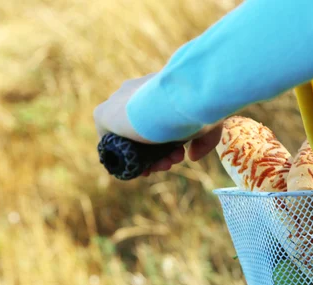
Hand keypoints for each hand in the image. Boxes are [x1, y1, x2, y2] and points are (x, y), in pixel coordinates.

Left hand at [93, 73, 222, 175]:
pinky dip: (125, 159)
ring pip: (130, 140)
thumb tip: (192, 157)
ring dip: (147, 158)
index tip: (180, 153)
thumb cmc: (197, 106)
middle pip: (143, 132)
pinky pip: (111, 144)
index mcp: (157, 87)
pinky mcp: (104, 114)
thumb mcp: (209, 125)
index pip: (156, 119)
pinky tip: (141, 169)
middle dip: (160, 152)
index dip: (169, 141)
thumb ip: (204, 140)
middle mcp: (135, 93)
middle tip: (174, 161)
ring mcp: (117, 103)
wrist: (177, 99)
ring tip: (163, 166)